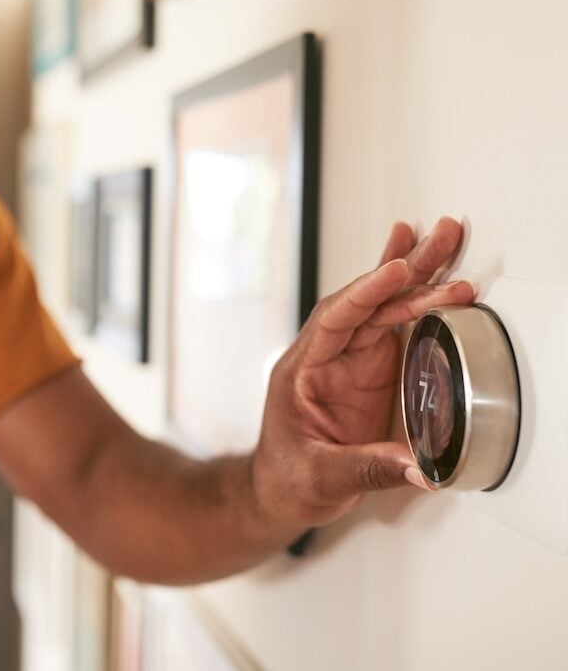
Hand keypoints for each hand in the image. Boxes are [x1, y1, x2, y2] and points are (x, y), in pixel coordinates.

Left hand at [252, 217, 474, 527]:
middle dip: (404, 267)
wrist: (280, 492)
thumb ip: (368, 468)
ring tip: (446, 239)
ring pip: (384, 308)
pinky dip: (415, 299)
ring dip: (417, 276)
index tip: (395, 270)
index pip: (335, 319)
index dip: (366, 293)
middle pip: (367, 301)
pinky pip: (395, 326)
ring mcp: (349, 361)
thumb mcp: (322, 477)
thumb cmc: (287, 479)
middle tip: (440, 236)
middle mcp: (326, 356)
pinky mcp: (369, 372)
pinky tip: (429, 273)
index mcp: (302, 369)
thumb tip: (419, 466)